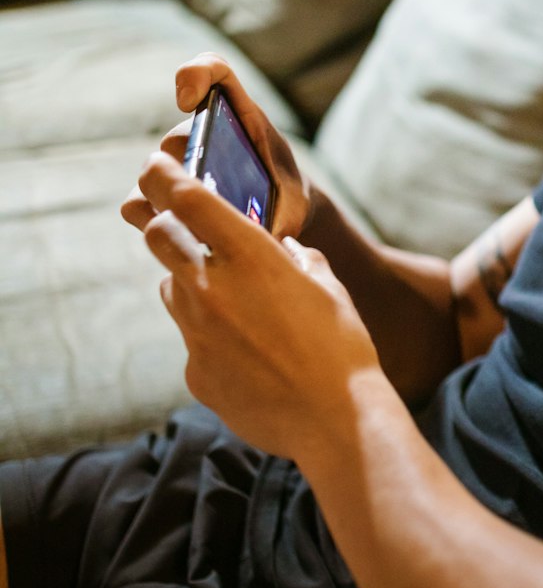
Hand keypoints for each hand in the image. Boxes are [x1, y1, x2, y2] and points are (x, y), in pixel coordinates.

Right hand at [121, 52, 310, 242]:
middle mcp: (197, 134)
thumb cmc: (284, 197)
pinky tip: (176, 239)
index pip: (209, 70)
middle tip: (205, 193)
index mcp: (235, 115)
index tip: (187, 103)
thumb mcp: (296, 200)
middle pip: (174, 140)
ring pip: (151, 174)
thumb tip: (265, 236)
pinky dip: (150, 220)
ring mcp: (175, 165)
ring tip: (191, 224)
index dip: (193, 76)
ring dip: (167, 199)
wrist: (274, 217)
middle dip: (186, 165)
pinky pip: (136, 204)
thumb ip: (280, 211)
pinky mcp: (159, 197)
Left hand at [138, 151, 386, 462]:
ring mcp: (197, 333)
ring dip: (190, 284)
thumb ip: (297, 259)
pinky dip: (213, 338)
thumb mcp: (328, 287)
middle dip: (164, 225)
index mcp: (250, 256)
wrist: (336, 421)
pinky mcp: (195, 372)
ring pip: (172, 290)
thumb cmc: (343, 348)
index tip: (155, 166)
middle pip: (158, 237)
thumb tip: (283, 250)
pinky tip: (251, 356)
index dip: (163, 174)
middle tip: (180, 227)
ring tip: (231, 301)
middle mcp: (212, 289)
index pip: (186, 197)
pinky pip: (194, 341)